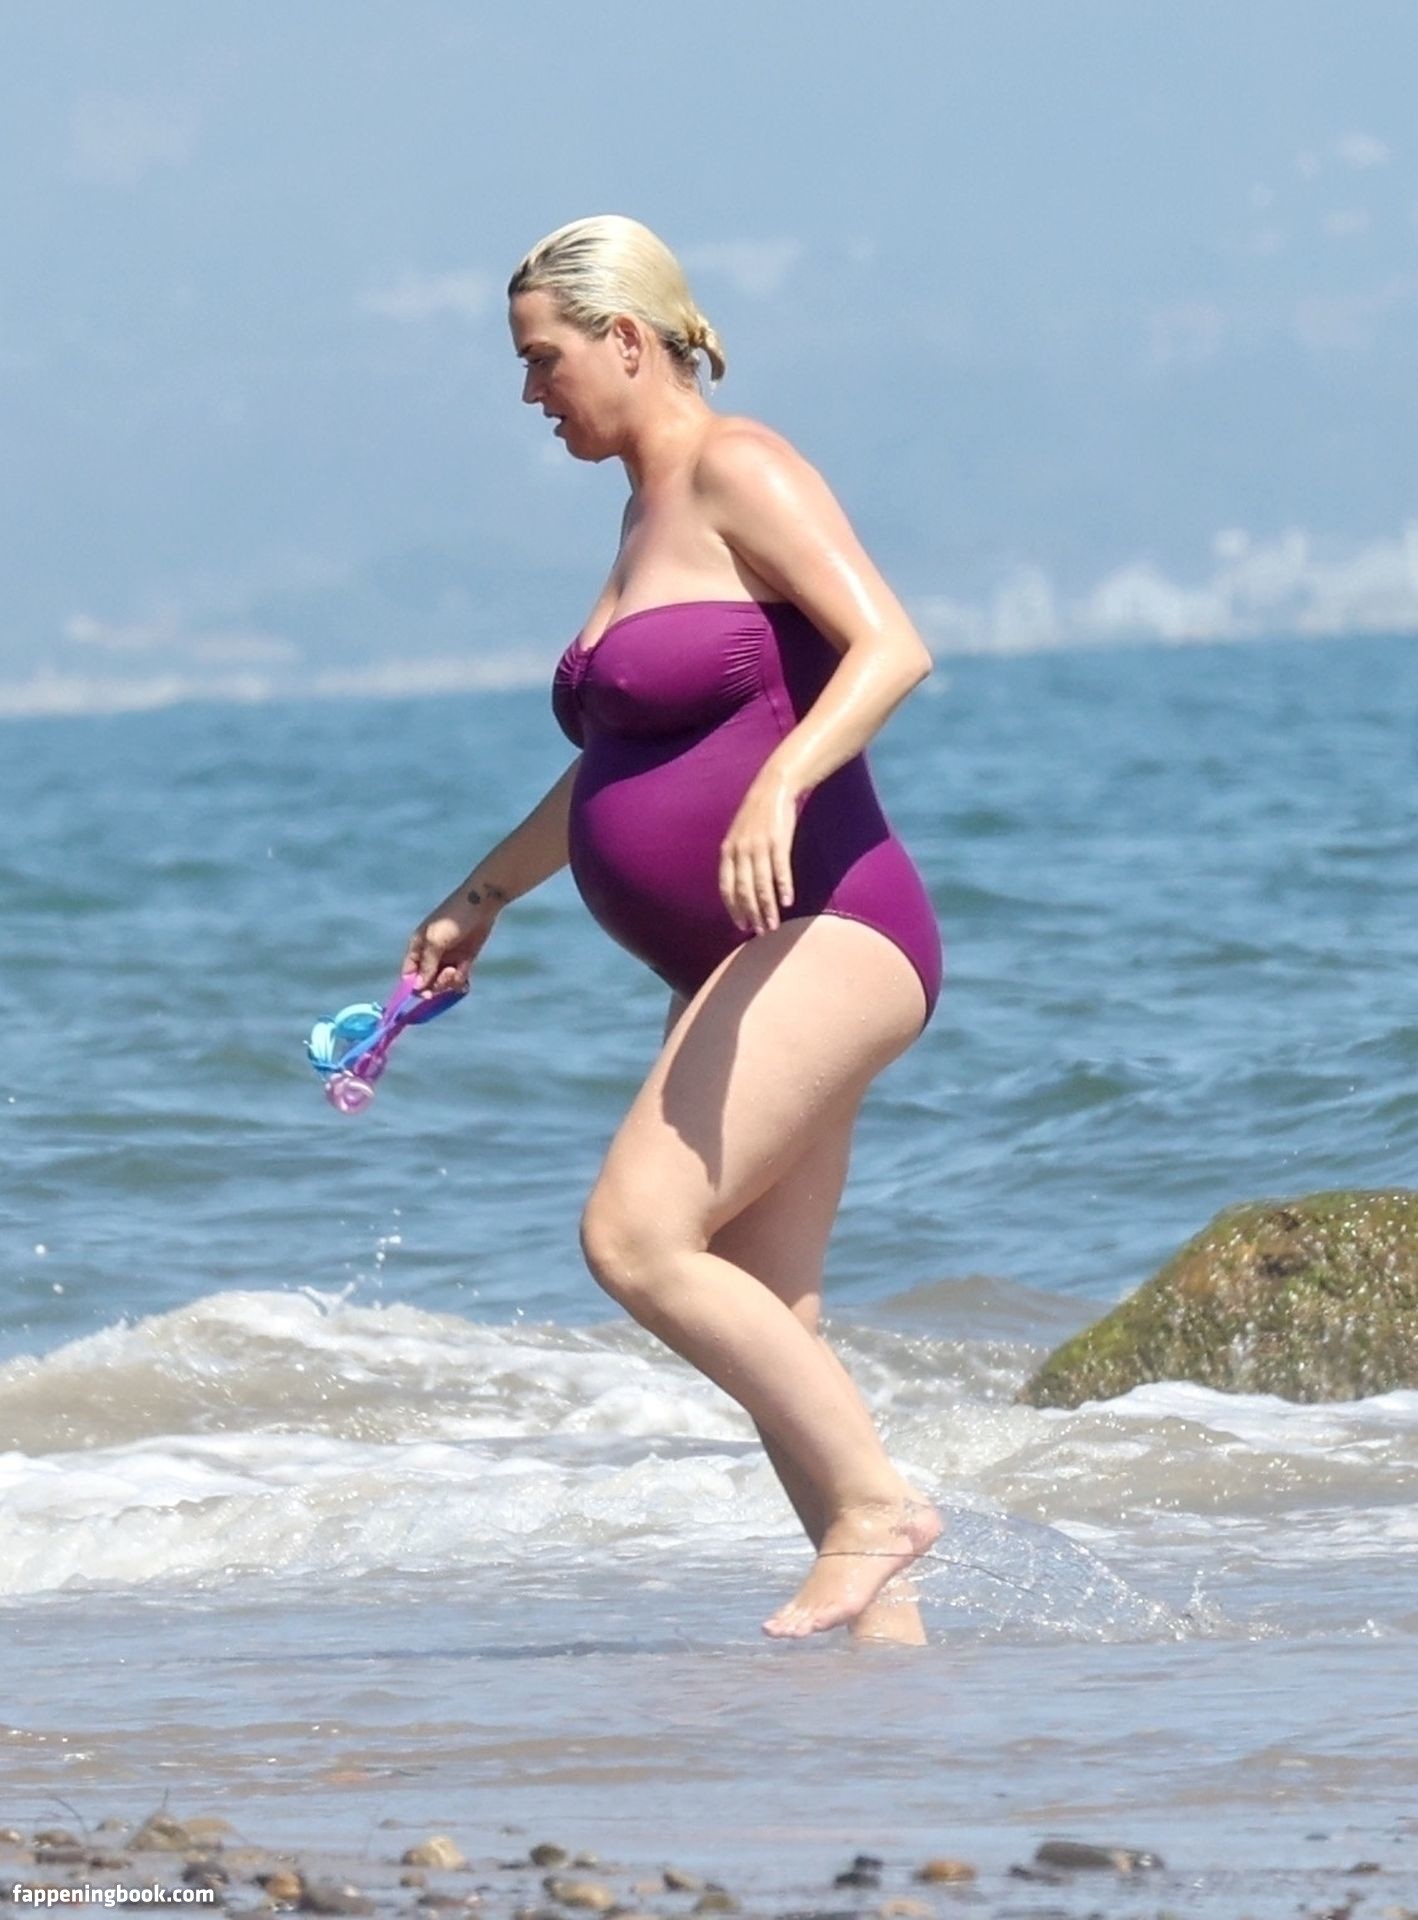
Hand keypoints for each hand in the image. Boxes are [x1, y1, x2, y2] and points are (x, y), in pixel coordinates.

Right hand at [401, 883, 500, 992]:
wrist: (481, 904)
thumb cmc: (453, 918)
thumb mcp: (436, 941)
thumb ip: (427, 965)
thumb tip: (417, 987)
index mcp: (417, 948)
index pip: (408, 975)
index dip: (414, 987)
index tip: (426, 994)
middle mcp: (430, 956)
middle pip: (426, 983)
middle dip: (436, 984)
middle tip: (448, 973)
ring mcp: (447, 959)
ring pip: (442, 983)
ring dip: (449, 982)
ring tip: (457, 970)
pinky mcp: (463, 960)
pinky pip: (457, 979)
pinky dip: (460, 981)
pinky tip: (465, 975)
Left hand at [719, 770, 798, 935]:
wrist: (773, 787)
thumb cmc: (757, 815)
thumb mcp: (738, 836)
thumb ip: (737, 859)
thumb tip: (740, 886)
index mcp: (728, 851)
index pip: (726, 887)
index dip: (733, 908)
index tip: (741, 925)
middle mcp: (741, 850)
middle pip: (744, 890)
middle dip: (751, 914)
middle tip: (760, 932)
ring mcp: (759, 846)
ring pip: (762, 885)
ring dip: (767, 908)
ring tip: (773, 925)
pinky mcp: (778, 841)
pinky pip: (780, 870)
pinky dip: (783, 887)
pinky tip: (787, 902)